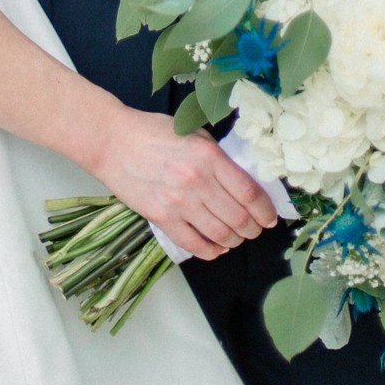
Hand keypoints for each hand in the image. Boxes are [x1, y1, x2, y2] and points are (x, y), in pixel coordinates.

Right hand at [90, 108, 278, 259]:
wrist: (113, 142)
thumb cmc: (155, 133)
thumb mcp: (196, 136)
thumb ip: (220, 158)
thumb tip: (245, 179)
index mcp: (210, 158)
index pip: (249, 192)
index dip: (265, 209)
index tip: (270, 216)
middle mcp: (197, 181)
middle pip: (238, 217)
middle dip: (253, 229)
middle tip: (257, 230)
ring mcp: (177, 202)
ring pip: (218, 233)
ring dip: (234, 241)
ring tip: (238, 239)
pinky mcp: (159, 217)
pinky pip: (191, 243)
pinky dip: (209, 250)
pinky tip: (217, 249)